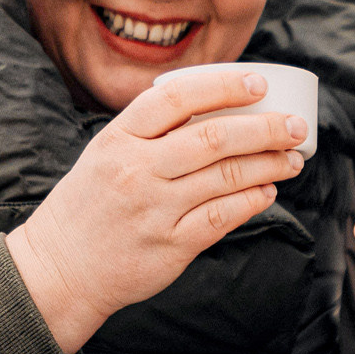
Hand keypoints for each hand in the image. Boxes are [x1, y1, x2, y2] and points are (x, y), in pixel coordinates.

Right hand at [8, 69, 308, 353]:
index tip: (258, 84)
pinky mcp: (170, 246)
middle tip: (295, 126)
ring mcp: (154, 210)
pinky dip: (252, 201)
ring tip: (292, 158)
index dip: (223, 86)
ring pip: (227, 177)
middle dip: (265, 129)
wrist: (59, 268)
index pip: (176, 98)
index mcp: (118, 139)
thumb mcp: (105, 153)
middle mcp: (136, 171)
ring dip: (269, 164)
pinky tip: (268, 191)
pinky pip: (223, 217)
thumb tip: (212, 103)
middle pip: (214, 138)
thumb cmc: (88, 206)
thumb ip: (148, 130)